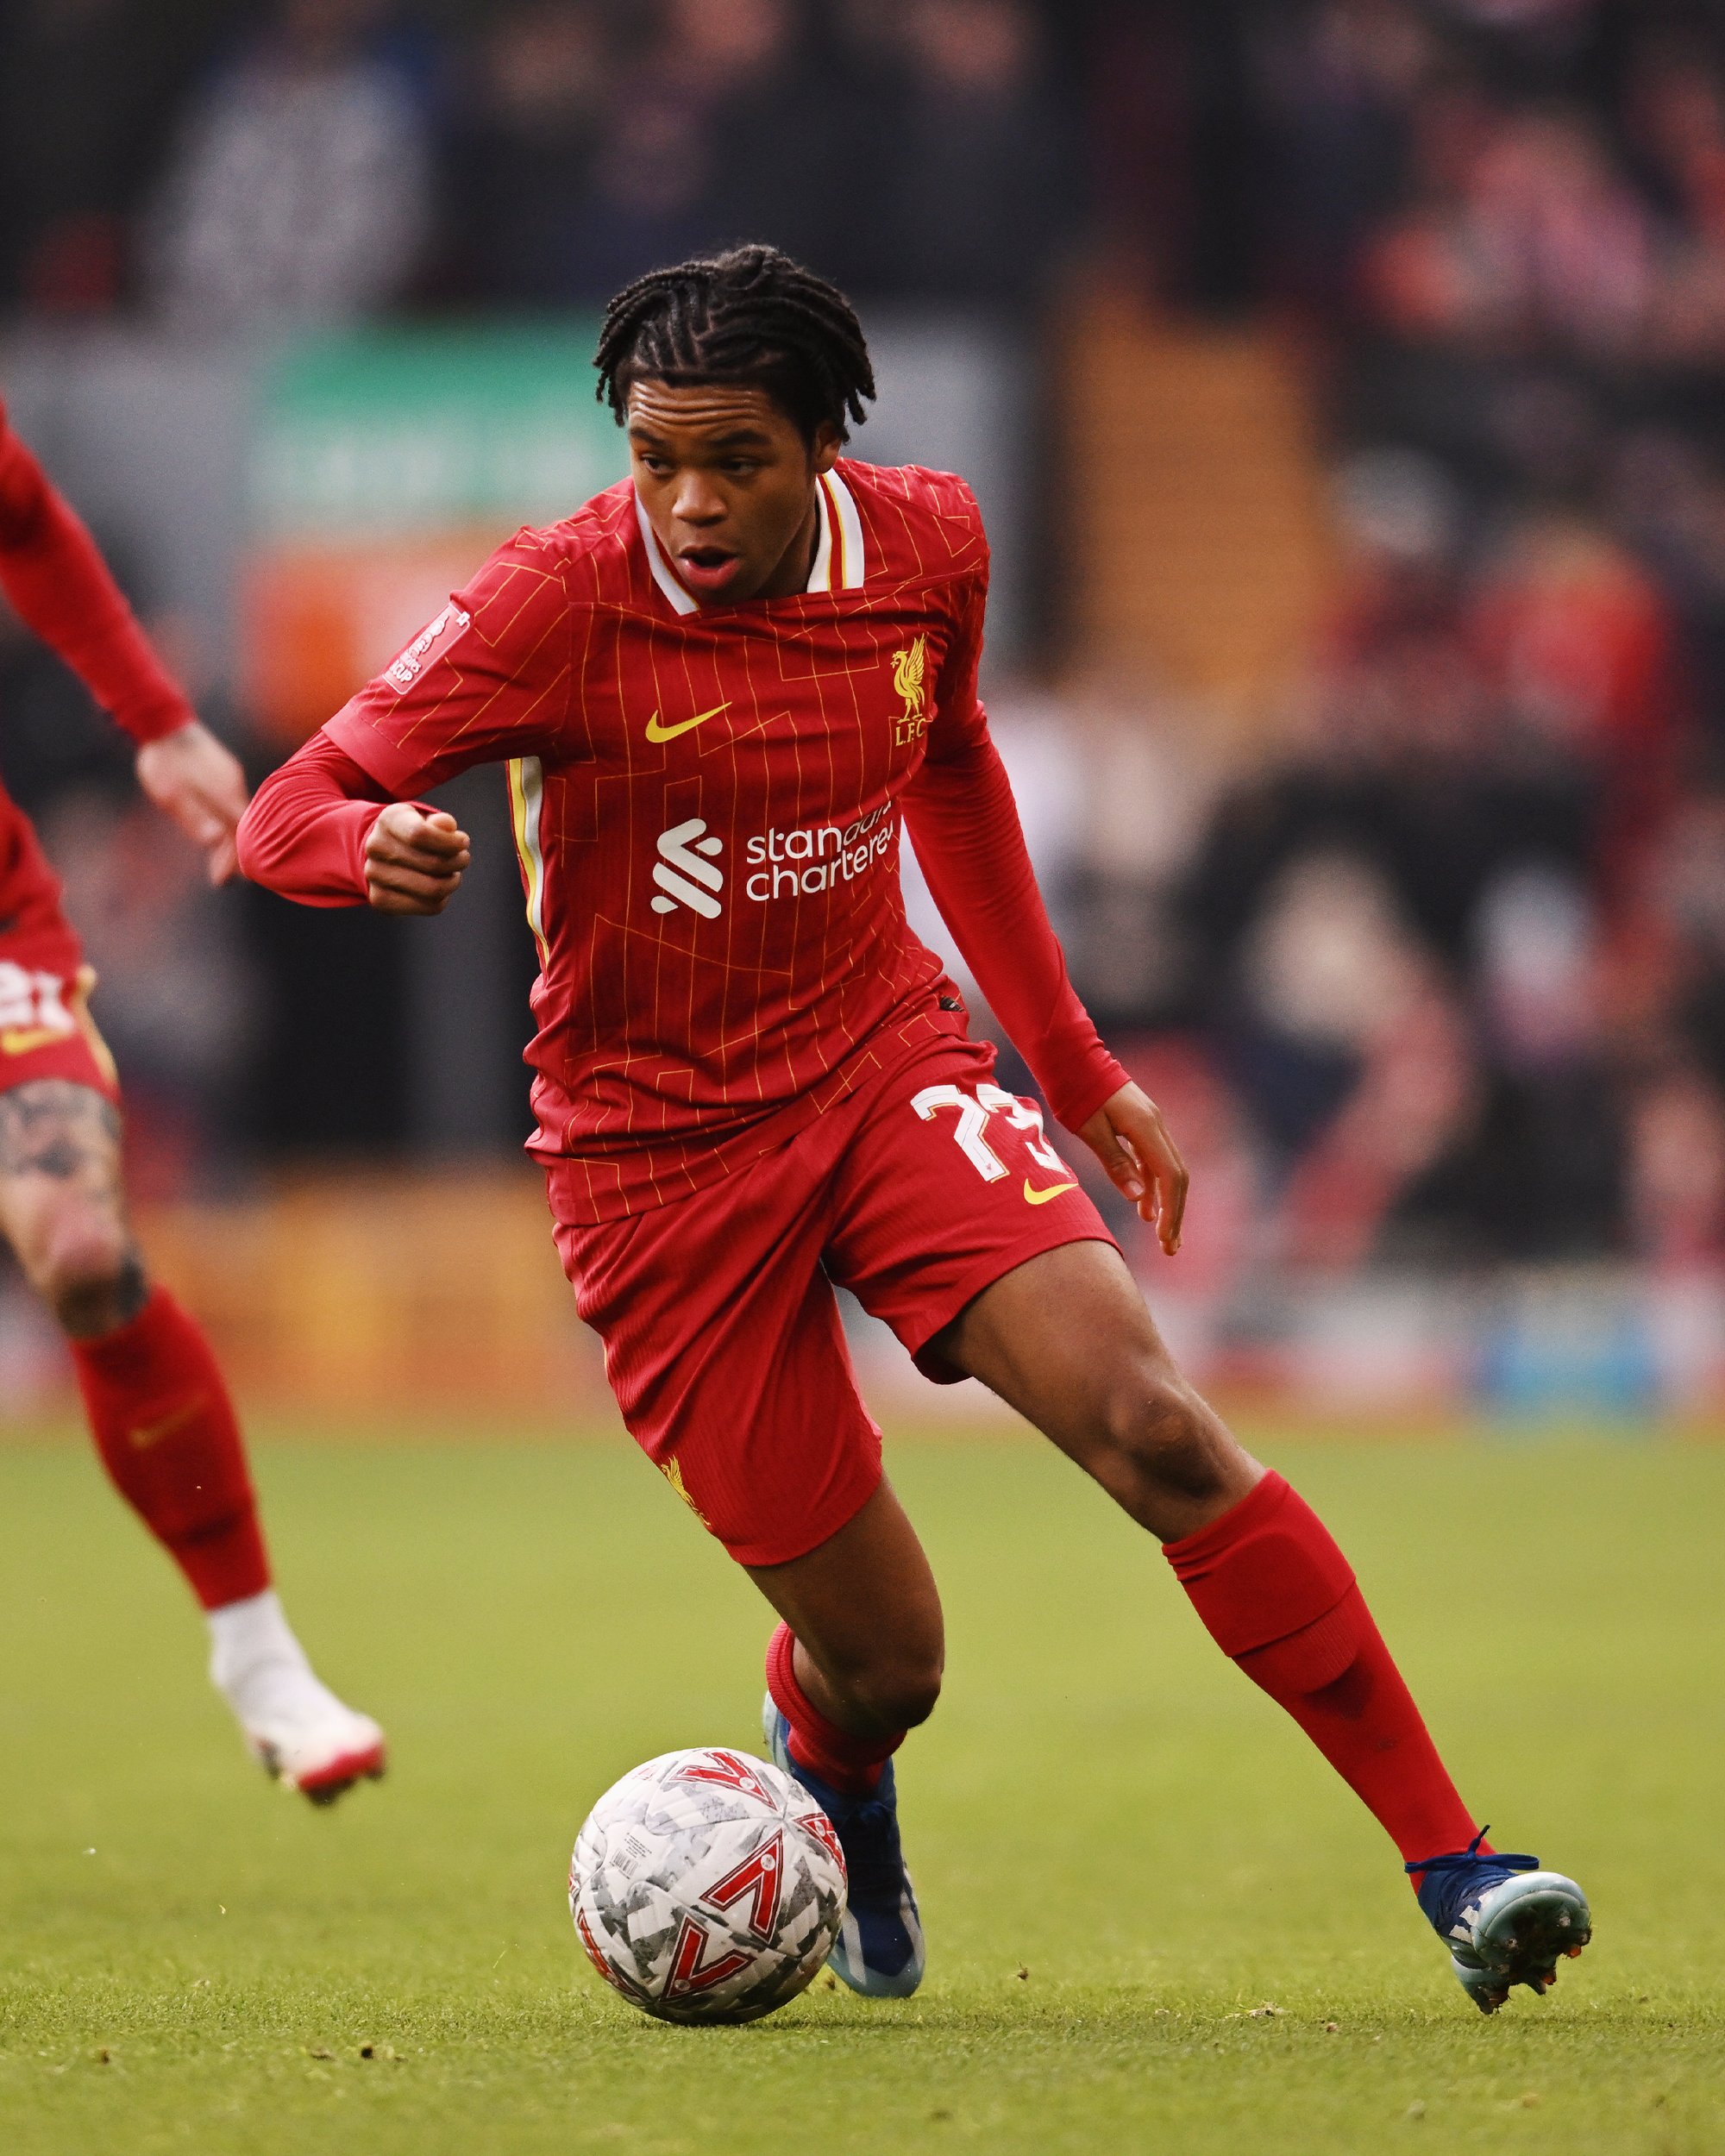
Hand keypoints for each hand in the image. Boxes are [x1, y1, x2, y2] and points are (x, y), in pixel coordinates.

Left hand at [135, 720, 249, 884]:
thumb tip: (215, 841)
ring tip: (216, 861)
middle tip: (221, 880)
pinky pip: (232, 804)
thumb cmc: (163, 761)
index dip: (236, 860)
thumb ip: (194, 818)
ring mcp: (230, 777)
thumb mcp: (171, 795)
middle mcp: (234, 786)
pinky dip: (227, 822)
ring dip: (229, 840)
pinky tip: (216, 829)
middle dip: (233, 855)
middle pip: (242, 828)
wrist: (162, 722)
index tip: (224, 880)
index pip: (241, 834)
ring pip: (238, 816)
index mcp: (225, 794)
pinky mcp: (223, 771)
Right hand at [363, 803, 470, 914]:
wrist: (382, 854)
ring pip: (433, 889)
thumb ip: (439, 822)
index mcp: (388, 821)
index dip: (450, 842)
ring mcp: (374, 875)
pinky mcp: (380, 900)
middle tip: (462, 858)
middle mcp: (376, 847)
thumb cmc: (412, 834)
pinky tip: (439, 886)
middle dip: (458, 862)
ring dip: (452, 882)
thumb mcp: (425, 820)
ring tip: (453, 873)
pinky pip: (429, 906)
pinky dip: (443, 898)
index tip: (463, 842)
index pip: (420, 834)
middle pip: (432, 864)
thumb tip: (447, 825)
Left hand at [1078, 1081, 1188, 1256]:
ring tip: (1163, 1237)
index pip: (1170, 1177)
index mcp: (1145, 1127)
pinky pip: (1154, 1160)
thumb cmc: (1074, 1092)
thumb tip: (1139, 1199)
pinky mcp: (1142, 1125)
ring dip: (1168, 1203)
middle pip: (1177, 1177)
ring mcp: (1151, 1123)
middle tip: (1169, 1248)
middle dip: (1176, 1214)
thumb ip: (1115, 1163)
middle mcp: (1156, 1125)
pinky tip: (1146, 1209)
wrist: (1071, 1057)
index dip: (1172, 1211)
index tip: (1165, 1239)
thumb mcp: (1090, 1131)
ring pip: (1168, 1169)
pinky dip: (1154, 1186)